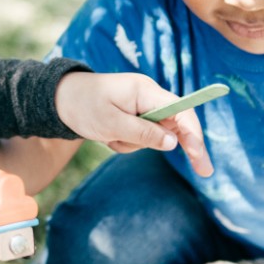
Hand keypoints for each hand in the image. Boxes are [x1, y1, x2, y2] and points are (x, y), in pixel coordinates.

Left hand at [54, 72, 213, 176]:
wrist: (59, 100)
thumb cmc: (83, 106)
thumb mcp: (111, 123)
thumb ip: (143, 133)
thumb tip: (173, 143)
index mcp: (146, 91)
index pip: (181, 111)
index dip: (193, 133)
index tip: (199, 154)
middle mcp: (149, 97)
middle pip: (176, 125)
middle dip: (185, 146)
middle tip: (205, 171)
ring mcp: (142, 108)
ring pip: (154, 136)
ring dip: (134, 144)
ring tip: (109, 137)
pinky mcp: (133, 118)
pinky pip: (139, 138)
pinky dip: (125, 143)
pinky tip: (107, 137)